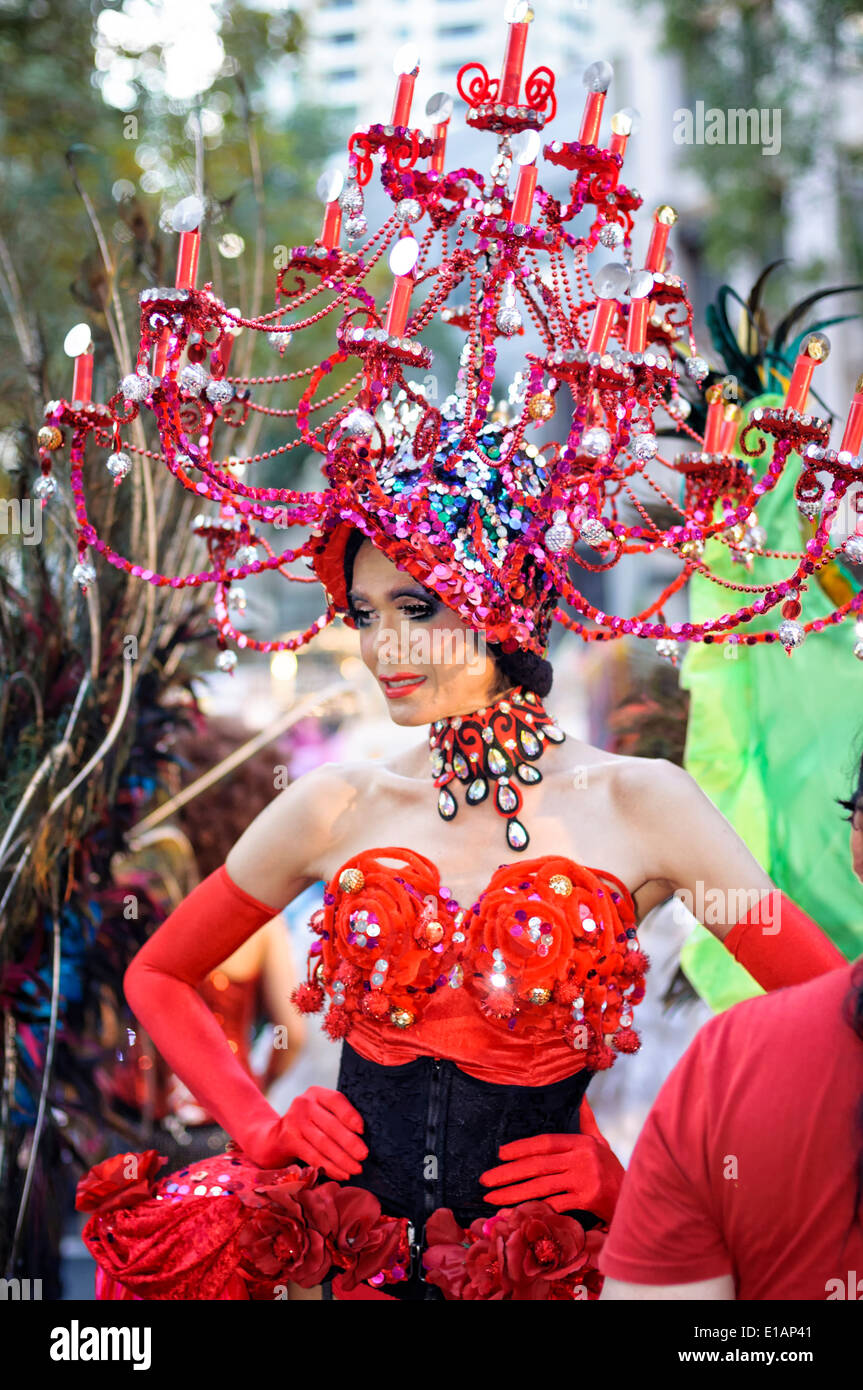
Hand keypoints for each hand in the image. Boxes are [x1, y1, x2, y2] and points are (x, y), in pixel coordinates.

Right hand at [239, 1086, 367, 1178]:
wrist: (273, 1138)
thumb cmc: (308, 1126)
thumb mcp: (320, 1114)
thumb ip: (337, 1117)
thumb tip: (365, 1135)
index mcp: (316, 1093)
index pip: (336, 1100)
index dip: (350, 1115)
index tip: (363, 1130)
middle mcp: (303, 1103)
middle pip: (331, 1125)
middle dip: (350, 1142)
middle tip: (365, 1156)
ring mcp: (294, 1121)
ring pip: (323, 1143)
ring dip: (342, 1159)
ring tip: (357, 1169)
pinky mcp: (288, 1140)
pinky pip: (313, 1155)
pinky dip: (330, 1166)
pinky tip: (342, 1174)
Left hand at [478, 1132, 623, 1224]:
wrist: (635, 1200)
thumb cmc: (612, 1171)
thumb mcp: (600, 1142)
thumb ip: (586, 1120)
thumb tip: (580, 1093)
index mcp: (581, 1143)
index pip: (546, 1142)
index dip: (522, 1147)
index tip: (500, 1153)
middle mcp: (582, 1160)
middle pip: (538, 1165)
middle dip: (508, 1172)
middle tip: (485, 1179)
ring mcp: (584, 1181)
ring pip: (542, 1187)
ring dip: (513, 1193)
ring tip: (491, 1197)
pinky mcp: (587, 1202)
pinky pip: (554, 1206)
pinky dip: (534, 1210)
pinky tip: (515, 1214)